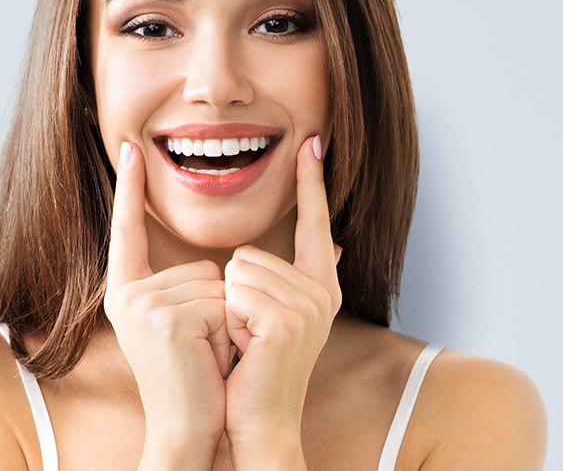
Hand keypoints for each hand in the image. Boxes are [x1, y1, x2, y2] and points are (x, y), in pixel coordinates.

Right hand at [103, 140, 235, 449]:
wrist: (187, 429)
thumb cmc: (198, 380)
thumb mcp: (197, 325)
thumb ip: (210, 287)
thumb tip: (304, 249)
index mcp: (128, 293)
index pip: (128, 231)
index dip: (129, 189)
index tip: (129, 148)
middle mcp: (127, 295)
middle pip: (203, 265)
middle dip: (220, 306)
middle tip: (203, 349)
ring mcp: (143, 305)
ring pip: (217, 284)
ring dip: (228, 321)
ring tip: (206, 356)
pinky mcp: (165, 317)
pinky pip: (222, 302)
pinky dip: (229, 331)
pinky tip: (207, 358)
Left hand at [222, 135, 343, 442]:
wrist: (256, 421)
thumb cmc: (252, 371)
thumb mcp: (271, 318)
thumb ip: (291, 279)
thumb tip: (335, 242)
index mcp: (320, 287)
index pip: (315, 223)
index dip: (311, 182)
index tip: (311, 140)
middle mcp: (321, 293)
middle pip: (249, 252)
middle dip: (232, 294)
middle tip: (246, 336)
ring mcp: (308, 307)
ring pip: (237, 271)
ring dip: (227, 309)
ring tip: (244, 344)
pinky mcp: (286, 321)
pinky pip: (234, 292)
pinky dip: (227, 321)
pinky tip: (243, 349)